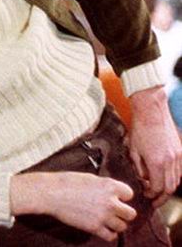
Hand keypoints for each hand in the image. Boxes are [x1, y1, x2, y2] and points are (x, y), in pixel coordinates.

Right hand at [11, 171, 135, 241]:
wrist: (51, 192)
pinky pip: (111, 236)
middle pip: (130, 214)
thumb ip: (104, 186)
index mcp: (109, 185)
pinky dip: (109, 233)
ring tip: (107, 220)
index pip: (129, 194)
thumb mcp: (89, 178)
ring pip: (122, 226)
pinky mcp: (94, 227)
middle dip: (123, 212)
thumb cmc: (66, 182)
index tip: (116, 197)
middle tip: (114, 211)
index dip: (122, 196)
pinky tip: (103, 228)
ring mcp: (103, 216)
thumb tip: (112, 193)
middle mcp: (110, 202)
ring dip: (116, 224)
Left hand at [128, 85, 181, 204]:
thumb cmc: (140, 128)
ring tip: (159, 191)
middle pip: (170, 188)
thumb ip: (139, 167)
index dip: (152, 194)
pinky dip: (174, 178)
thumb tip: (143, 178)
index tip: (146, 195)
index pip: (157, 187)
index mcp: (157, 163)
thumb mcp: (133, 149)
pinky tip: (166, 178)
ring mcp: (178, 157)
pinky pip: (179, 171)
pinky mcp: (181, 151)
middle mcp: (170, 162)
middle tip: (154, 201)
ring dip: (168, 188)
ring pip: (177, 181)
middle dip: (162, 197)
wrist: (152, 110)